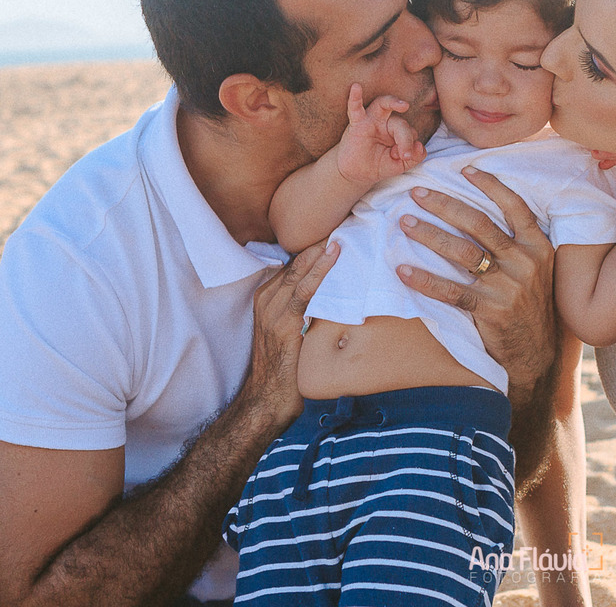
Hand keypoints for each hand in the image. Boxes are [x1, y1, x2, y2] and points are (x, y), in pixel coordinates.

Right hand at [241, 241, 340, 427]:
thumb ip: (309, 310)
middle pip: (298, 260)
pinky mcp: (282, 323)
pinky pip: (303, 290)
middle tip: (349, 214)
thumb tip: (339, 295)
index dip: (319, 244)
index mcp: (269, 296)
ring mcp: (272, 310)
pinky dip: (320, 270)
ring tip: (345, 225)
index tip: (343, 224)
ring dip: (323, 246)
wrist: (266, 402)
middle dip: (322, 238)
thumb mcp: (296, 332)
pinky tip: (335, 254)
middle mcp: (267, 298)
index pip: (296, 262)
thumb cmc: (286, 369)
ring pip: (301, 269)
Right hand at [336, 83, 426, 183]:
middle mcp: (386, 123)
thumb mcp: (400, 165)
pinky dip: (355, 98)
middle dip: (406, 139)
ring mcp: (371, 121)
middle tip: (405, 155)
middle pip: (401, 123)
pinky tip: (356, 87)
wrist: (357, 174)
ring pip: (383, 104)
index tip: (404, 159)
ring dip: (393, 102)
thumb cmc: (378, 165)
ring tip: (404, 106)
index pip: (410, 133)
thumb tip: (420, 146)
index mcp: (398, 131)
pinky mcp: (357, 125)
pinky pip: (355, 109)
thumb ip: (414, 157)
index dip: (410, 146)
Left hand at [396, 166, 556, 390]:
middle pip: (479, 224)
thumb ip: (516, 244)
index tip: (464, 169)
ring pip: (462, 252)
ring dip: (429, 235)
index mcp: (538, 246)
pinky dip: (425, 280)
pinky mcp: (491, 311)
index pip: (515, 206)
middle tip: (417, 194)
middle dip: (444, 205)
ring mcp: (508, 287)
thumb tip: (476, 213)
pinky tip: (403, 270)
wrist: (537, 352)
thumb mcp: (536, 269)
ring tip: (405, 223)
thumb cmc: (529, 304)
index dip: (490, 185)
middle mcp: (525, 262)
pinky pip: (451, 291)